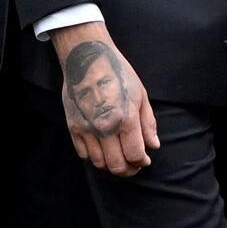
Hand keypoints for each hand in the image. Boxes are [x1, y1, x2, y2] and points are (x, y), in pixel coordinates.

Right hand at [54, 23, 154, 174]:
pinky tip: (103, 149)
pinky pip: (83, 153)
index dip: (142, 161)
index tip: (144, 159)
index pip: (135, 155)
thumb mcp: (140, 94)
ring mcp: (86, 128)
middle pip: (117, 165)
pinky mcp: (73, 127)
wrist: (86, 57)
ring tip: (118, 158)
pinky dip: (94, 157)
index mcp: (125, 118)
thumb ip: (148, 123)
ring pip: (99, 163)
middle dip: (128, 170)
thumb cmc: (118, 72)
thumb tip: (153, 145)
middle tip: (133, 165)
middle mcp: (105, 127)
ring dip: (111, 165)